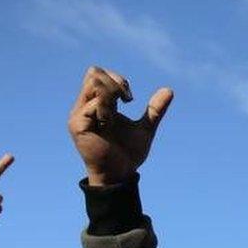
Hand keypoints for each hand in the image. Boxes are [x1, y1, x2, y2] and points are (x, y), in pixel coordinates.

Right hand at [67, 66, 172, 185]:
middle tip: (127, 100)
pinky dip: (107, 110)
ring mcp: (79, 114)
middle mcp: (86, 106)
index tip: (130, 98)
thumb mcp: (145, 128)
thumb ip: (155, 109)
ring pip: (93, 85)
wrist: (120, 174)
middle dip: (116, 83)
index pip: (99, 74)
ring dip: (112, 94)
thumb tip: (169, 90)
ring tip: (117, 113)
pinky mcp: (77, 125)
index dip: (117, 79)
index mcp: (99, 104)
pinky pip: (92, 105)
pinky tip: (110, 124)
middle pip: (94, 73)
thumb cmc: (129, 153)